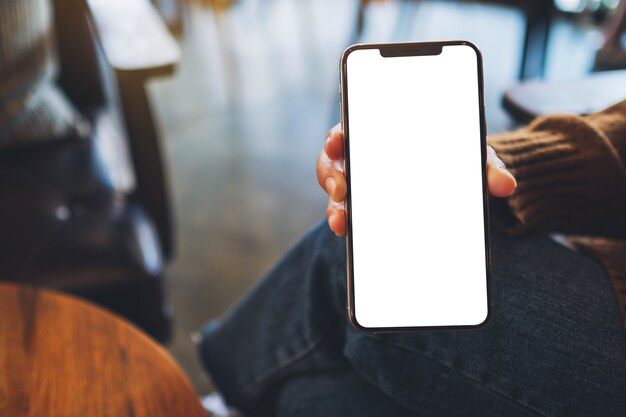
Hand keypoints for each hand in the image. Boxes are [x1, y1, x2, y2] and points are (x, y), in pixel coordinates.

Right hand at [317, 123, 516, 236]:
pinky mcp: (366, 211)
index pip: (350, 128)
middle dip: (332, 176)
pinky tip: (352, 238)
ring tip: (343, 223)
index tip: (338, 143)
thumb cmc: (454, 157)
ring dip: (335, 207)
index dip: (338, 136)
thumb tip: (506, 186)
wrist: (456, 180)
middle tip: (342, 189)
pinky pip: (350, 217)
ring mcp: (362, 185)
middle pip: (334, 162)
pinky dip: (348, 226)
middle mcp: (364, 157)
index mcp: (381, 133)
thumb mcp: (470, 155)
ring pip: (337, 194)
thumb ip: (485, 165)